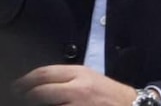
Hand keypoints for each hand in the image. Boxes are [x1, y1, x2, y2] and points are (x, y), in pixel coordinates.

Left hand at [13, 65, 136, 105]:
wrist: (129, 105)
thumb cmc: (107, 93)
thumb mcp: (89, 77)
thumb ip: (66, 78)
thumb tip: (38, 84)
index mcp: (79, 73)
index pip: (44, 73)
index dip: (24, 81)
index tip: (16, 86)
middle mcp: (78, 88)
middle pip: (40, 91)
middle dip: (24, 95)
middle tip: (17, 97)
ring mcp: (79, 104)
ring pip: (47, 105)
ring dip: (35, 105)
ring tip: (28, 104)